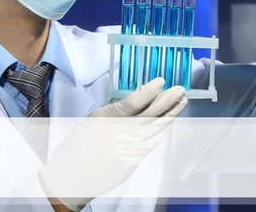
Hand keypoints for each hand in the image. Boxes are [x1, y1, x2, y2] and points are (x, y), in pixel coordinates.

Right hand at [39, 77, 187, 210]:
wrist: (75, 174)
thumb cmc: (82, 143)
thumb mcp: (96, 119)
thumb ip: (117, 110)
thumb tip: (141, 97)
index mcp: (105, 120)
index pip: (131, 104)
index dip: (148, 92)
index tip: (161, 81)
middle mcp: (118, 135)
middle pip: (148, 116)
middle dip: (166, 102)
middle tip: (180, 90)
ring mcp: (127, 149)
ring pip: (154, 129)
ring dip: (169, 114)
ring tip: (181, 102)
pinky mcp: (133, 159)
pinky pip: (151, 141)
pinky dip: (162, 129)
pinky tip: (170, 119)